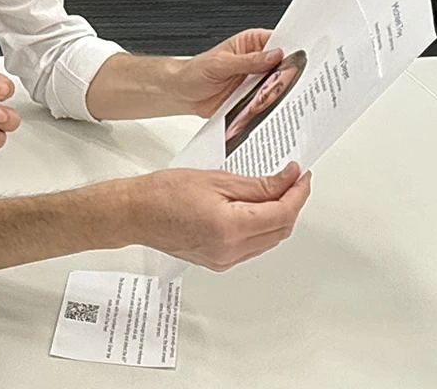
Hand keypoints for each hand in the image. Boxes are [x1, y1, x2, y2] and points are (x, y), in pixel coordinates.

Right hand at [117, 164, 310, 270]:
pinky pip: (252, 247)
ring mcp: (224, 259)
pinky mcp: (218, 261)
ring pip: (269, 240)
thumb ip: (257, 184)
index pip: (282, 213)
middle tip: (294, 180)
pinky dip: (263, 228)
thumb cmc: (164, 193)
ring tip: (278, 191)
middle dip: (292, 204)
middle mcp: (230, 250)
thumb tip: (287, 180)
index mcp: (231, 228)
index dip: (298, 192)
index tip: (301, 175)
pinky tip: (259, 209)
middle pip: (280, 230)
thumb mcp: (217, 179)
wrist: (135, 213)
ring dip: (279, 217)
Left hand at [178, 29, 281, 117]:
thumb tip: (273, 56)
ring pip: (276, 84)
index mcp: (250, 42)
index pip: (277, 40)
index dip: (288, 47)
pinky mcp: (252, 97)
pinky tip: (268, 105)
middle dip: (286, 72)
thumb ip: (247, 61)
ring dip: (277, 90)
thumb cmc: (195, 72)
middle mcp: (256, 60)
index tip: (296, 56)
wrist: (183, 94)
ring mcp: (255, 79)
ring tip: (273, 93)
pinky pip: (266, 100)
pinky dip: (268, 104)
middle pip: (281, 64)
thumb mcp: (220, 63)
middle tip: (286, 78)